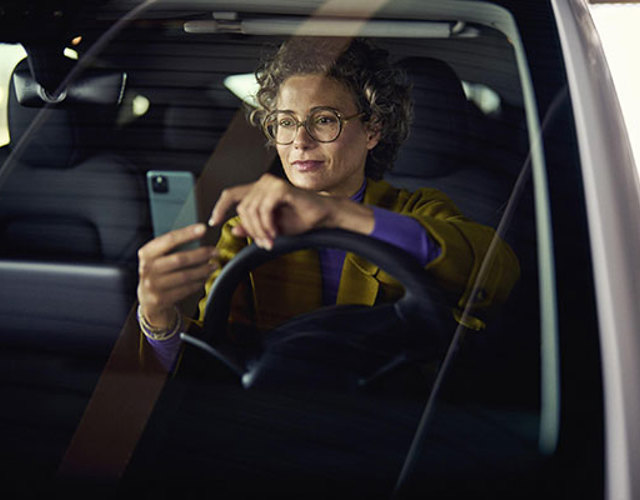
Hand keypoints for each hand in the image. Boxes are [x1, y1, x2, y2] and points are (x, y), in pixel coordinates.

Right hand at [137, 223, 218, 328]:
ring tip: (214, 265)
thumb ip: (172, 247)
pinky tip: (205, 277)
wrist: (148, 298)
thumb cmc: (159, 270)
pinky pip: (186, 289)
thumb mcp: (158, 257)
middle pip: (180, 259)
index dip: (187, 233)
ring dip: (203, 270)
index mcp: (146, 253)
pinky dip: (198, 282)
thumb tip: (198, 233)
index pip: (169, 240)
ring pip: (185, 276)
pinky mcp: (161, 299)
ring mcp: (153, 286)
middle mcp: (147, 269)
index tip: (204, 228)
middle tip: (216, 251)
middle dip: (201, 254)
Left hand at [208, 174, 374, 248]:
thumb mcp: (271, 227)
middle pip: (242, 208)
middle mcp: (263, 182)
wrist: (324, 216)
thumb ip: (253, 227)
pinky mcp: (280, 188)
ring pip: (251, 211)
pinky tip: (275, 233)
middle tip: (262, 243)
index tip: (214, 222)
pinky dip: (267, 225)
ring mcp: (271, 183)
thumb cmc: (301, 219)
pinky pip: (264, 210)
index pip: (231, 194)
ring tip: (270, 241)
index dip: (220, 208)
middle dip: (249, 229)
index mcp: (259, 189)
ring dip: (259, 230)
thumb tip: (233, 229)